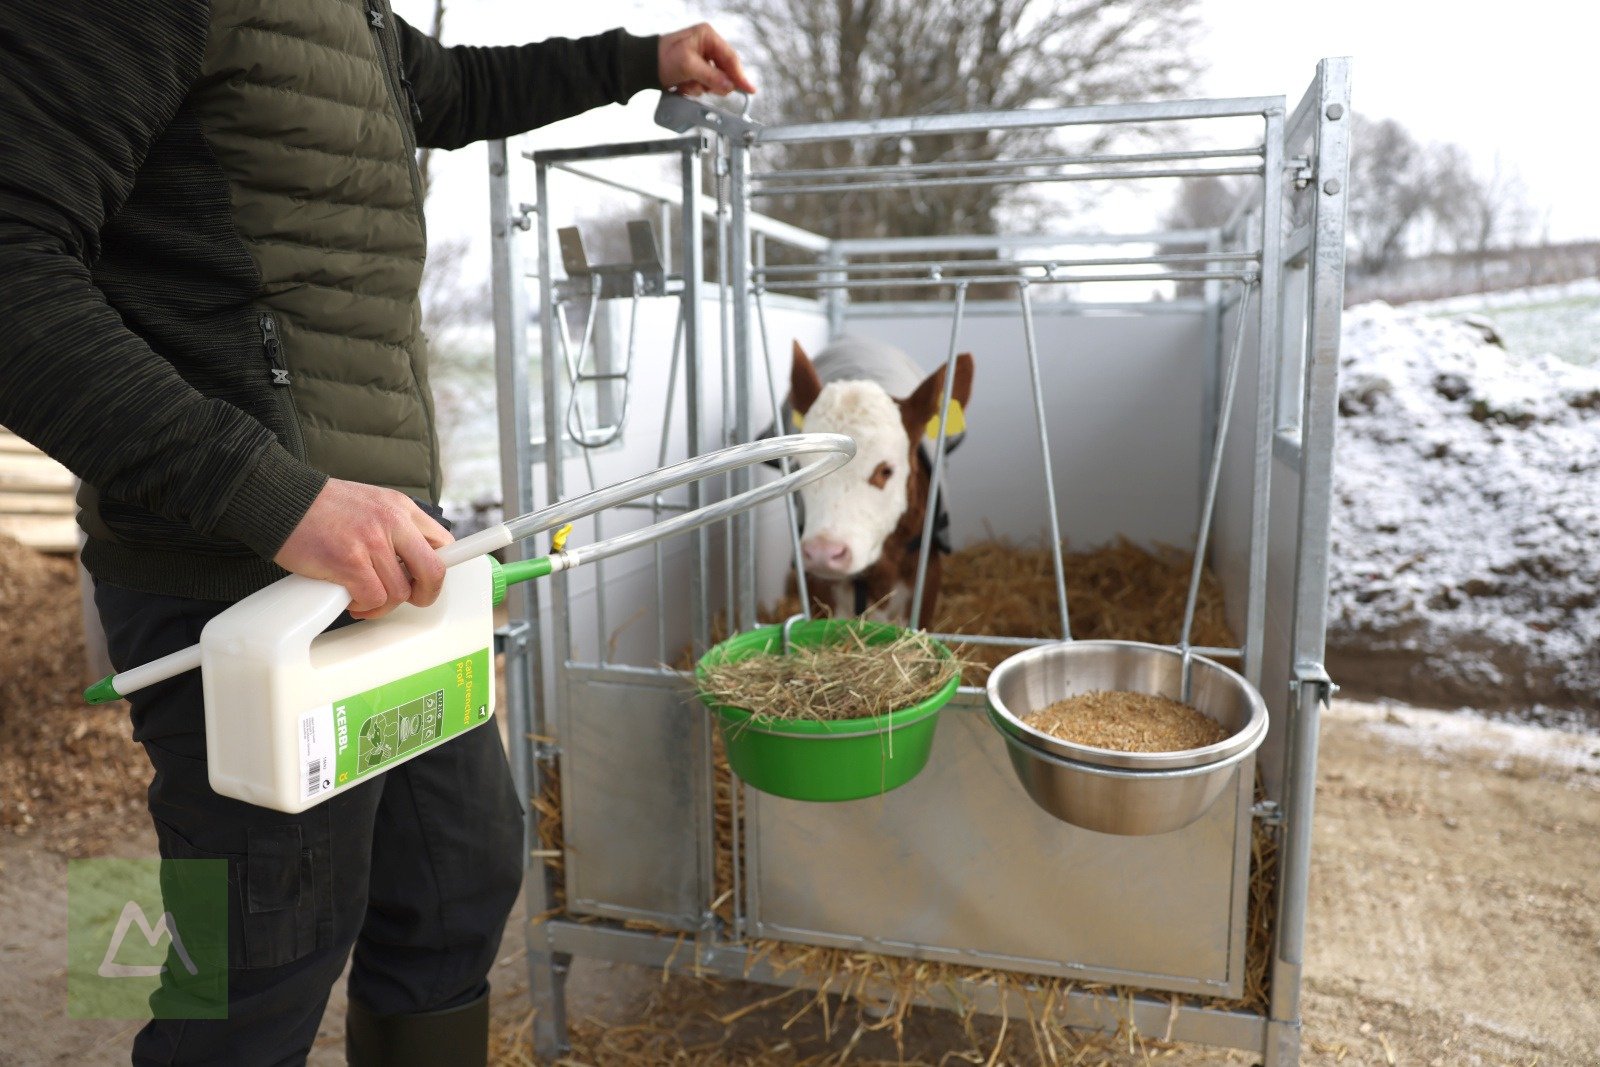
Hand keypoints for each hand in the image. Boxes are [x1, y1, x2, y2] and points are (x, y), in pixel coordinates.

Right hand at [274, 479, 453, 619]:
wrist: (281, 498)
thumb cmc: (320, 508)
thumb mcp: (371, 504)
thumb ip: (394, 528)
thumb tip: (412, 562)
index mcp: (401, 508)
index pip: (443, 543)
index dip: (440, 569)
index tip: (431, 582)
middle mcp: (392, 522)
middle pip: (433, 572)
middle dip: (425, 595)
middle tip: (409, 599)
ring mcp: (372, 542)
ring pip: (399, 592)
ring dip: (382, 603)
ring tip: (363, 595)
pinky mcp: (349, 562)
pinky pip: (372, 599)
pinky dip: (362, 605)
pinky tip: (348, 596)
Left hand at [658, 23, 755, 96]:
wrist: (643, 66)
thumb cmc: (661, 58)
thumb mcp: (688, 66)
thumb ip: (711, 76)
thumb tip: (730, 85)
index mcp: (707, 36)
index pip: (730, 58)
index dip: (740, 75)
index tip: (749, 89)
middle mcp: (707, 46)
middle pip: (725, 71)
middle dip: (714, 82)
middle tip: (702, 86)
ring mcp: (702, 59)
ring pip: (715, 81)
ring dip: (701, 87)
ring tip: (686, 83)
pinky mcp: (696, 70)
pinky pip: (705, 85)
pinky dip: (694, 88)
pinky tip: (683, 84)